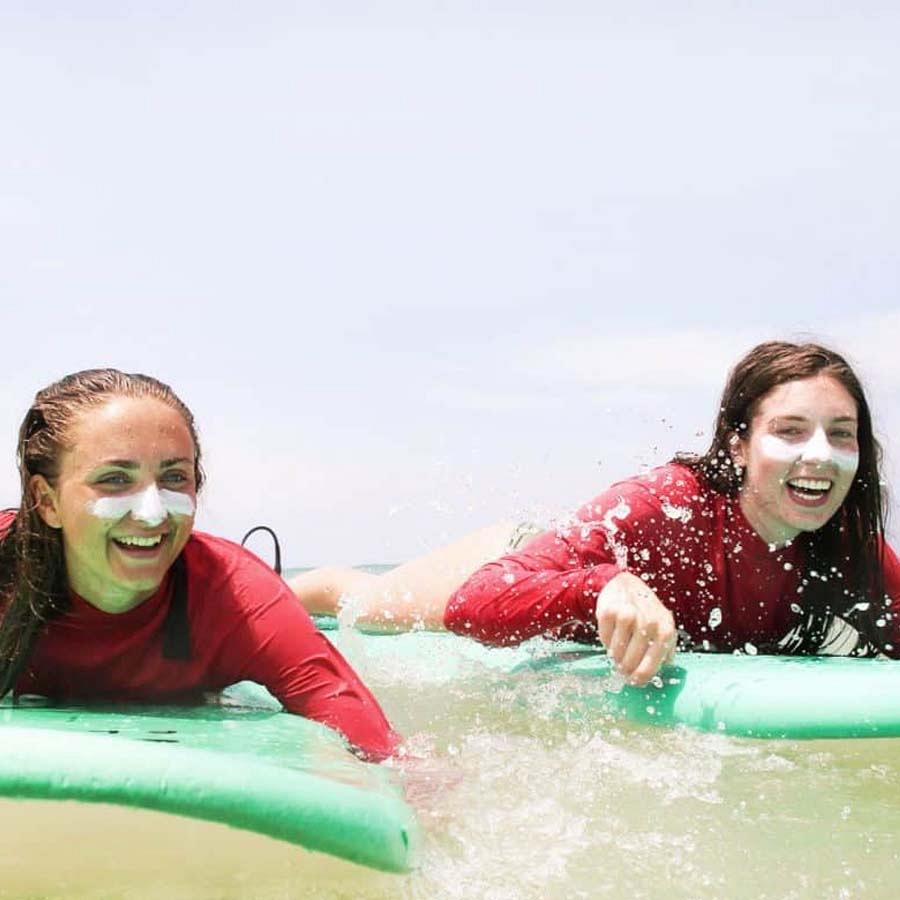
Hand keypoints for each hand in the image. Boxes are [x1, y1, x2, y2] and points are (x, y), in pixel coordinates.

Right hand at [595, 571, 675, 685]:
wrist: (627, 585)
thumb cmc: (647, 613)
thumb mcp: (663, 628)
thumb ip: (665, 652)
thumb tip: (658, 677)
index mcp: (666, 631)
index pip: (651, 666)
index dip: (640, 678)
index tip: (633, 681)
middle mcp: (649, 622)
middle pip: (631, 662)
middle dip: (625, 669)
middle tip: (622, 668)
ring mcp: (628, 615)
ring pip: (617, 652)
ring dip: (615, 656)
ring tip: (618, 651)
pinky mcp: (609, 610)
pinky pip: (604, 639)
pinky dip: (606, 641)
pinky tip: (612, 635)